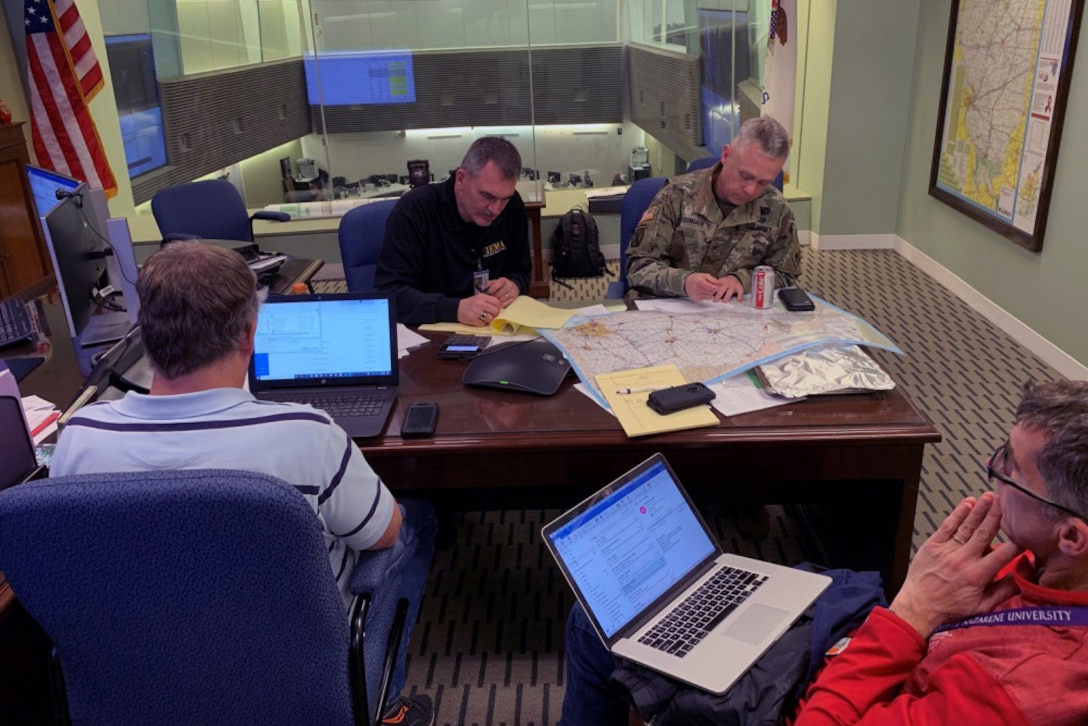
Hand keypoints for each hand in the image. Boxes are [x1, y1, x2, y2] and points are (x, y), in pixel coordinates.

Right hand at [458, 294, 500, 326]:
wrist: (456, 308)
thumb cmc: (470, 304)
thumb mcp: (479, 298)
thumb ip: (488, 301)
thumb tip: (499, 307)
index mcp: (482, 297)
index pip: (496, 302)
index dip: (498, 307)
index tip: (495, 309)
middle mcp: (479, 304)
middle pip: (495, 311)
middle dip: (494, 314)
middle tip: (490, 315)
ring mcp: (476, 312)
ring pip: (490, 318)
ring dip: (488, 320)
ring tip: (483, 318)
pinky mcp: (472, 319)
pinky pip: (483, 324)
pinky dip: (481, 324)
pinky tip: (478, 320)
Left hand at [485, 278, 519, 307]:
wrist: (513, 287)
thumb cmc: (502, 285)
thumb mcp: (495, 282)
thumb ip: (489, 284)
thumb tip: (485, 289)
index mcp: (504, 280)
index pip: (498, 284)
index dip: (493, 289)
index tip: (489, 292)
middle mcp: (509, 286)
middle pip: (499, 293)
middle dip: (494, 296)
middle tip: (490, 298)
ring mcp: (513, 293)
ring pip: (502, 299)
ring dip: (497, 301)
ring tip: (494, 301)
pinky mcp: (514, 299)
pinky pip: (506, 304)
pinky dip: (501, 305)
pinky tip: (499, 304)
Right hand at [683, 273, 743, 302]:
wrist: (686, 283)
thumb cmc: (697, 278)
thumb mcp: (705, 275)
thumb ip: (713, 279)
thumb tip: (720, 283)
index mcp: (699, 282)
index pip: (710, 287)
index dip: (716, 287)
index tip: (719, 287)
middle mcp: (696, 289)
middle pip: (710, 292)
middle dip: (713, 290)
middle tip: (713, 287)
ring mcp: (696, 295)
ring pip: (708, 296)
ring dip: (710, 293)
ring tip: (706, 288)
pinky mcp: (696, 299)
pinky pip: (704, 298)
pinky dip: (705, 295)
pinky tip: (703, 291)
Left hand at [889, 492, 1023, 637]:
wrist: (918, 606)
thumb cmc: (950, 608)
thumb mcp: (982, 607)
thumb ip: (1004, 591)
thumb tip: (1023, 578)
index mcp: (977, 576)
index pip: (1002, 555)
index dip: (1016, 543)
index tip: (1026, 532)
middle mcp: (963, 560)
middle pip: (984, 534)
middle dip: (996, 517)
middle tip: (1007, 502)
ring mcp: (946, 550)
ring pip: (966, 527)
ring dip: (979, 510)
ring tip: (991, 497)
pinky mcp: (932, 545)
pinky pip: (947, 526)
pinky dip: (958, 514)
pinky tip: (968, 503)